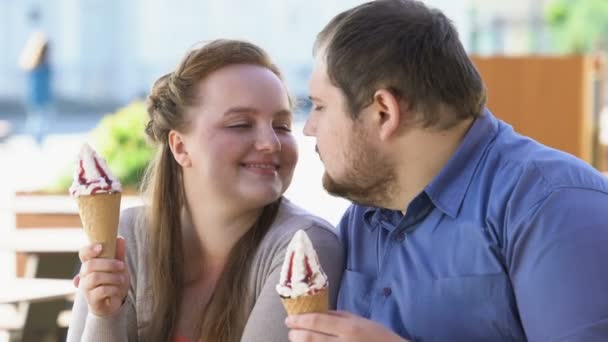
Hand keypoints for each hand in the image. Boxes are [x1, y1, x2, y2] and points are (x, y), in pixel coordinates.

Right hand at [74, 236, 128, 316]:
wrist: (114, 303)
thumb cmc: (114, 282)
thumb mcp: (119, 266)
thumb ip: (118, 254)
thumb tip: (119, 238)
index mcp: (90, 264)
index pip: (83, 253)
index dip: (90, 249)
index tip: (101, 247)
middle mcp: (85, 275)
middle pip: (90, 265)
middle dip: (109, 264)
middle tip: (122, 266)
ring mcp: (86, 288)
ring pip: (95, 278)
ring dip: (113, 277)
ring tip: (122, 279)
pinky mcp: (92, 300)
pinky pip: (101, 291)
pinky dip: (113, 289)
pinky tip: (117, 290)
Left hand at [286, 311, 406, 341]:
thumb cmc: (378, 337)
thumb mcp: (360, 321)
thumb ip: (338, 316)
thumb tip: (317, 312)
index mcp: (349, 328)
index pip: (317, 322)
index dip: (299, 320)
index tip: (289, 319)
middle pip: (309, 338)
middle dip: (295, 334)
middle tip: (291, 331)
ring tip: (297, 339)